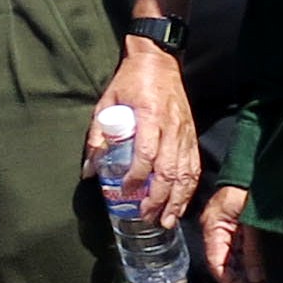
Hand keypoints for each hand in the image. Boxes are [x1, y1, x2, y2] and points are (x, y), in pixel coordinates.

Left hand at [86, 37, 198, 225]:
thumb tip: (88, 171)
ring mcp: (185, 133)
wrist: (158, 63)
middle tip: (147, 217)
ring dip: (177, 199)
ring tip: (166, 219)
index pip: (146, 153)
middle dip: (159, 197)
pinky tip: (182, 203)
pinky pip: (194, 166)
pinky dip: (189, 187)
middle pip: (169, 169)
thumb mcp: (105, 103)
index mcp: (149, 117)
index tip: (127, 191)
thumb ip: (97, 137)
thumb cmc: (129, 83)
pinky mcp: (191, 136)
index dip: (137, 175)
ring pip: (185, 172)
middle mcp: (171, 128)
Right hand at [204, 185, 268, 282]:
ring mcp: (224, 228)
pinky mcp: (234, 226)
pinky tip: (260, 273)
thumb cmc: (251, 189)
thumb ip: (253, 250)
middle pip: (223, 264)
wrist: (256, 167)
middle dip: (242, 282)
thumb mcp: (253, 222)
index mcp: (213, 228)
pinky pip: (238, 250)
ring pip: (232, 259)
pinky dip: (249, 263)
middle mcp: (214, 230)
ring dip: (247, 274)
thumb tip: (255, 278)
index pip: (217, 263)